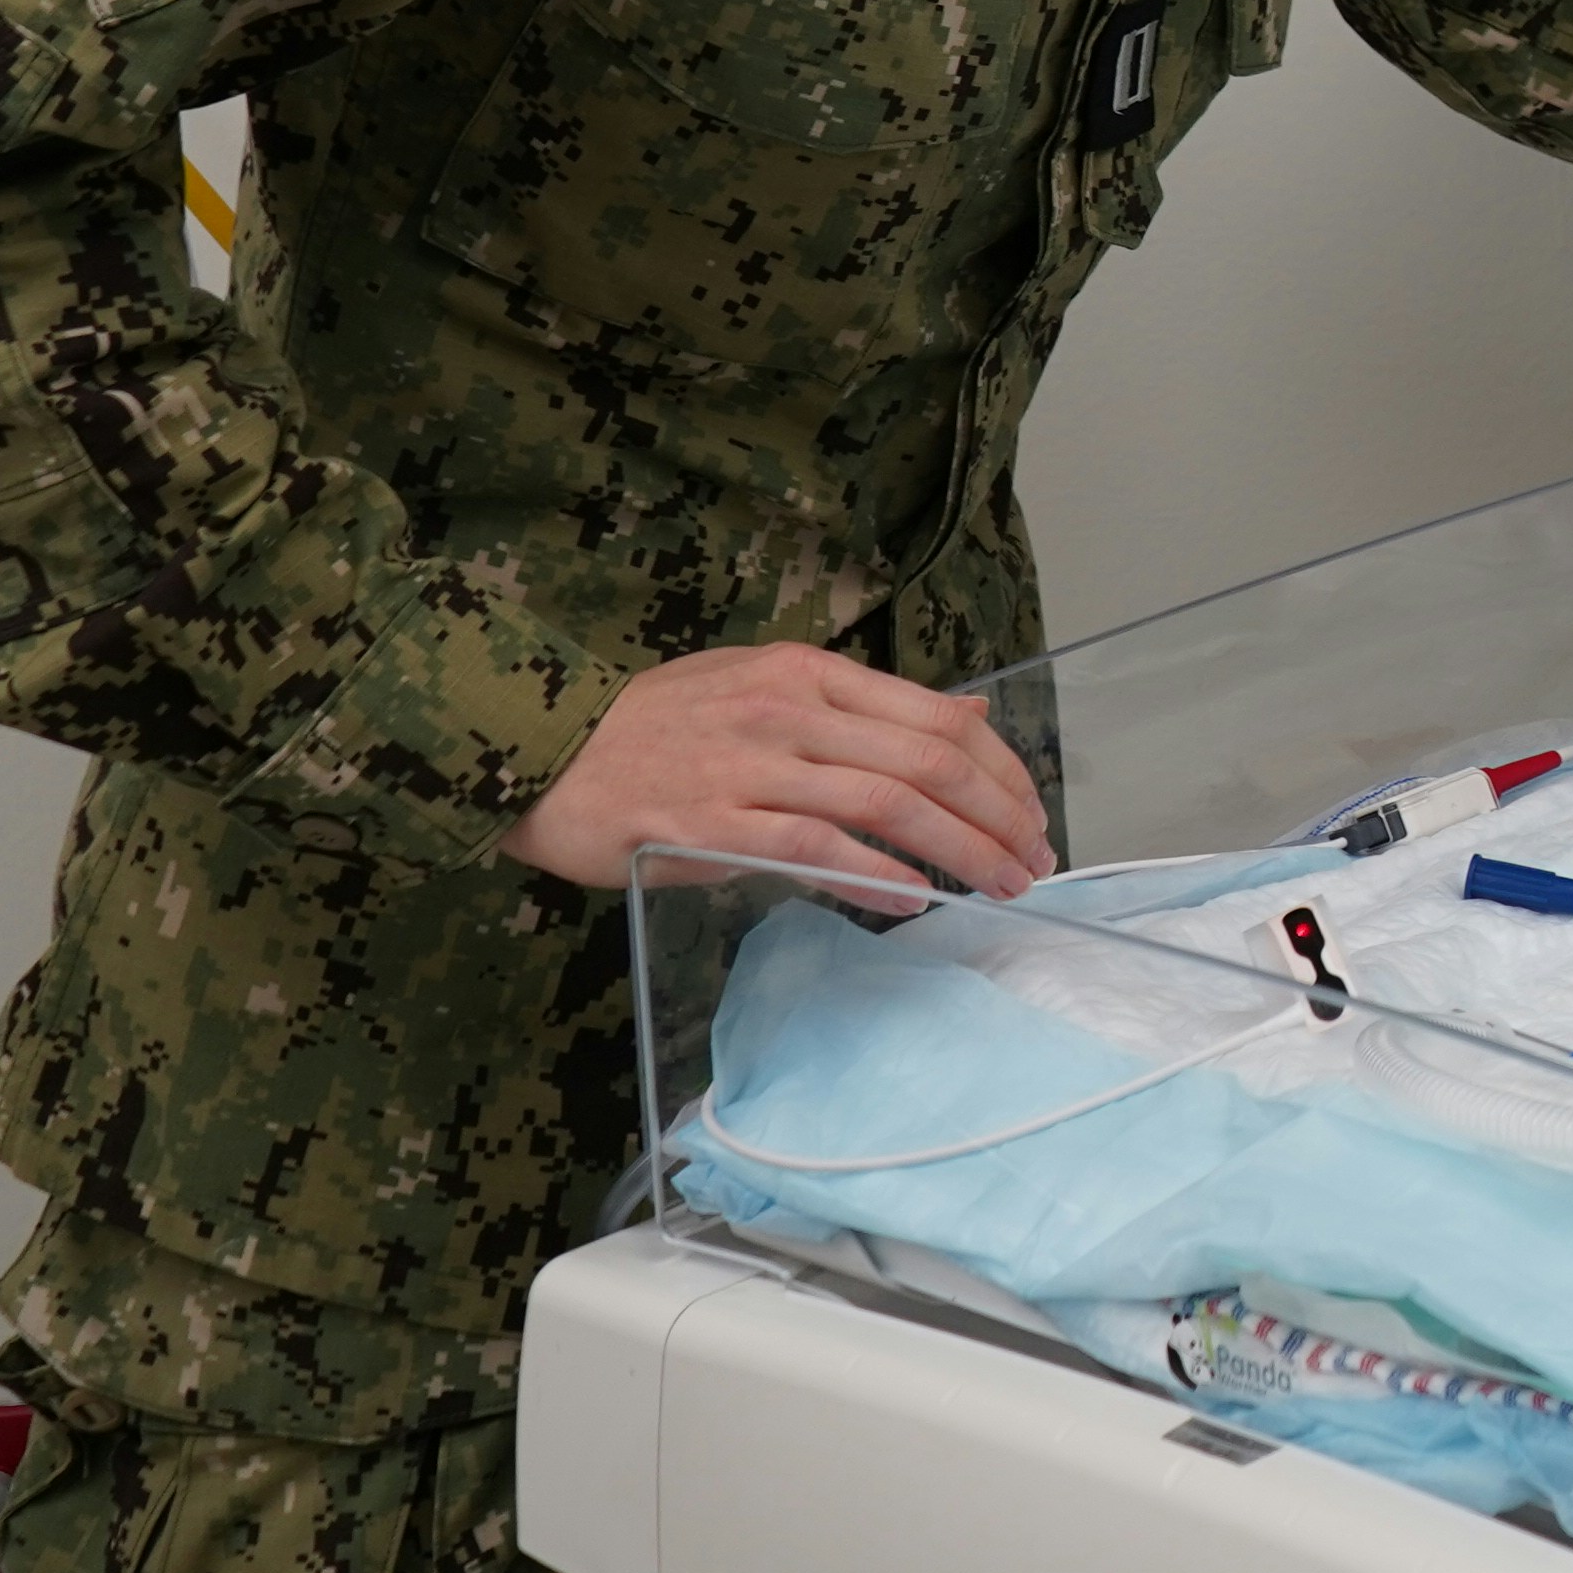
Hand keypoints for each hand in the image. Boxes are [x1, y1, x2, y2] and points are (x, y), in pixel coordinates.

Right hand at [493, 644, 1054, 906]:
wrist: (538, 750)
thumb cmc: (652, 729)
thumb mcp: (763, 689)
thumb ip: (862, 711)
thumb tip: (967, 721)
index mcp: (808, 674)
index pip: (938, 718)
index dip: (1000, 770)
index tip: (1031, 814)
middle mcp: (789, 710)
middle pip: (928, 762)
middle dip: (998, 817)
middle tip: (1035, 863)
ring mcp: (750, 765)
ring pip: (886, 803)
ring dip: (958, 851)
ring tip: (999, 886)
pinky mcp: (711, 821)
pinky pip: (812, 848)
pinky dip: (873, 875)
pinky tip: (915, 899)